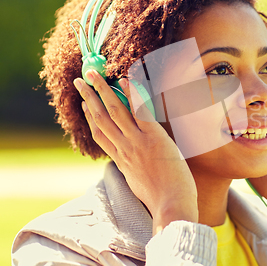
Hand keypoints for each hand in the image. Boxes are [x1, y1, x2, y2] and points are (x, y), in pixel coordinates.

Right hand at [74, 70, 197, 234]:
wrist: (171, 206)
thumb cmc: (161, 198)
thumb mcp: (139, 183)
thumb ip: (134, 169)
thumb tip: (134, 165)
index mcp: (121, 160)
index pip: (99, 135)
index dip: (90, 117)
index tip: (84, 104)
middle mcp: (124, 149)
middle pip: (100, 118)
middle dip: (89, 97)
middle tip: (81, 81)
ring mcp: (137, 142)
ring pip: (114, 112)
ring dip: (103, 90)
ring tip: (94, 74)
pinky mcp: (153, 138)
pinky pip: (139, 112)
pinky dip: (132, 95)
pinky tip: (125, 81)